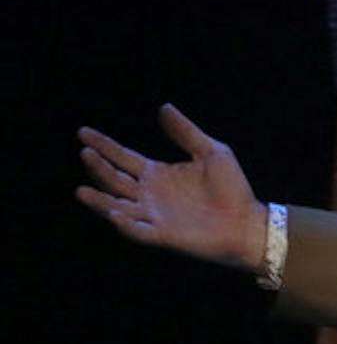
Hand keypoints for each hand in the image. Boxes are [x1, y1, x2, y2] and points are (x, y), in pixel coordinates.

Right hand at [76, 104, 268, 271]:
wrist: (249, 222)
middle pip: (114, 180)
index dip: (103, 145)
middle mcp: (149, 194)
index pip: (122, 157)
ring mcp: (154, 216)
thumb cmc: (232, 189)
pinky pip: (139, 231)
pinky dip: (126, 224)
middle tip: (86, 152)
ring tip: (82, 191)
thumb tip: (163, 107)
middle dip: (98, 167)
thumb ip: (186, 133)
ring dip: (100, 201)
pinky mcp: (164, 235)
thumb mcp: (211, 152)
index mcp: (157, 174)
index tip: (82, 132)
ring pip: (118, 207)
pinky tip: (115, 213)